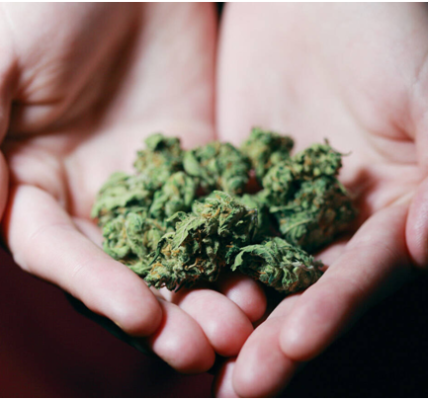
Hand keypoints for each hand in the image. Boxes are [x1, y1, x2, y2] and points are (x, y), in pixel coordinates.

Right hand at [0, 3, 265, 373]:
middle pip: (126, 270)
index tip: (141, 318)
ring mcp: (152, 185)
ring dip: (207, 293)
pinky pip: (219, 214)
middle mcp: (93, 198)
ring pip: (179, 253)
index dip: (98, 289)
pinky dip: (239, 246)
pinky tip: (262, 272)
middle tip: (203, 349)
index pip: (61, 255)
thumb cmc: (46, 3)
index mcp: (33, 186)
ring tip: (242, 325)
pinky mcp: (200, 165)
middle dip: (163, 312)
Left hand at [214, 3, 427, 395]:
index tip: (292, 345)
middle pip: (301, 289)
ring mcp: (279, 204)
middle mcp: (334, 221)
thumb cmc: (389, 29)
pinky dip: (191, 254)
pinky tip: (163, 284)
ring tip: (191, 351)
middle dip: (270, 335)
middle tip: (235, 383)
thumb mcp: (426, 94)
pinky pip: (210, 222)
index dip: (330, 311)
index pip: (359, 276)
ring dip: (224, 308)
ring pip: (250, 265)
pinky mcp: (235, 181)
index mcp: (389, 212)